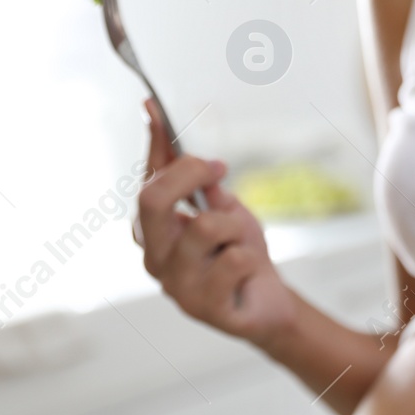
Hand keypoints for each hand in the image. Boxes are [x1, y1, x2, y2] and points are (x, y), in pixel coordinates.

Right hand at [136, 100, 297, 343]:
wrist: (268, 302)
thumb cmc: (239, 253)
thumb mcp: (222, 206)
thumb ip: (196, 178)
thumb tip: (166, 127)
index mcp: (152, 231)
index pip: (146, 179)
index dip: (151, 142)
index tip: (155, 107)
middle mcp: (154, 257)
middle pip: (152, 200)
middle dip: (189, 174)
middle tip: (219, 168)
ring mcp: (175, 286)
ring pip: (204, 226)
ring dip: (234, 225)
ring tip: (239, 240)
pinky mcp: (204, 308)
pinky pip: (234, 260)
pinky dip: (250, 256)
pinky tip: (247, 270)